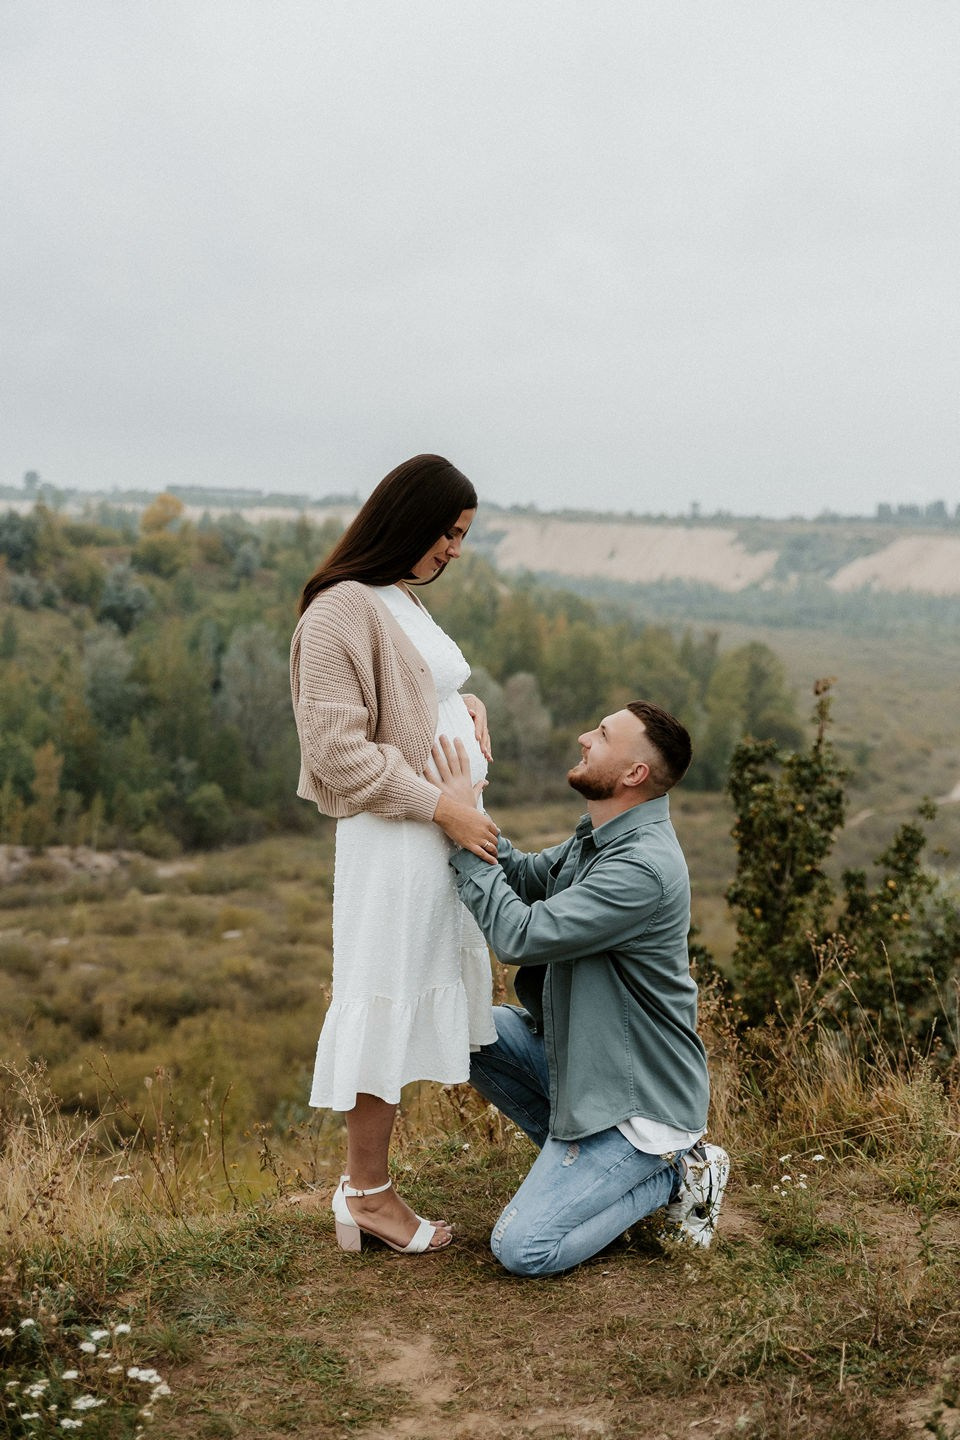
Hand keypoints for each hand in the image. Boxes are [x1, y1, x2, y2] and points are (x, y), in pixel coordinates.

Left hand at [426, 736, 498, 863]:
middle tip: (442, 735)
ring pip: (442, 767)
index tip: (457, 738)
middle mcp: (458, 782)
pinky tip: (420, 762)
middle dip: (447, 747)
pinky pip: (431, 780)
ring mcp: (448, 787)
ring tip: (431, 743)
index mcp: (466, 781)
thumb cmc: (468, 811)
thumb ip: (478, 787)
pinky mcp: (439, 794)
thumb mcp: (474, 798)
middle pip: (452, 760)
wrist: (464, 825)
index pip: (465, 761)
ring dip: (436, 754)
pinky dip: (426, 771)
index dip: (461, 748)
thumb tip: (485, 781)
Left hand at [461, 693, 491, 761]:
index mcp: (478, 707)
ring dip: (487, 747)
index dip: (478, 730)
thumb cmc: (456, 699)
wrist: (459, 698)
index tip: (477, 738)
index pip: (479, 720)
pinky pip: (485, 739)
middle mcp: (482, 715)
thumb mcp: (460, 700)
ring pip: (486, 736)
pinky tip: (488, 758)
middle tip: (483, 752)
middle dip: (484, 742)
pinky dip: (487, 748)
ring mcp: (483, 722)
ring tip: (488, 758)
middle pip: (484, 730)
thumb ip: (465, 706)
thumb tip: (471, 712)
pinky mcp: (481, 729)